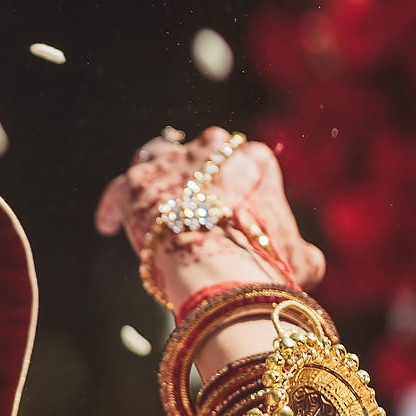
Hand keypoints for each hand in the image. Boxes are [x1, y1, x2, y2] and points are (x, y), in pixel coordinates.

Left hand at [95, 126, 325, 300]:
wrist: (219, 267)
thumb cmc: (264, 266)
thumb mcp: (300, 259)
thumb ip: (301, 252)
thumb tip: (309, 262)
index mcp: (255, 160)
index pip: (244, 161)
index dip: (232, 183)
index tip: (226, 203)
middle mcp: (212, 149)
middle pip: (197, 156)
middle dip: (192, 174)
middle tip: (184, 200)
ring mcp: (172, 162)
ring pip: (156, 162)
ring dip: (152, 180)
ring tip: (146, 205)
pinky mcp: (137, 182)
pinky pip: (119, 190)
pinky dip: (113, 207)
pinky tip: (107, 225)